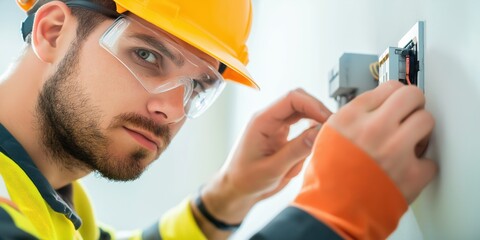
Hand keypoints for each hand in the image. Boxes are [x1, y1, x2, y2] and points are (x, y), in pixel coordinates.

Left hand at [200, 89, 331, 222]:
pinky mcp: (281, 135)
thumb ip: (296, 150)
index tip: (328, 119)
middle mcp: (269, 119)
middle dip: (318, 110)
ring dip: (316, 121)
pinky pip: (301, 124)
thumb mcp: (273, 169)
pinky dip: (312, 131)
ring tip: (326, 135)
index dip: (313, 105)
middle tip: (332, 126)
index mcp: (262, 121)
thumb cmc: (246, 180)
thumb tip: (319, 132)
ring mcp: (275, 126)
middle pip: (299, 100)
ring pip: (302, 111)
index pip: (291, 99)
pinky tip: (317, 142)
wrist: (237, 190)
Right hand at [328, 81, 436, 202]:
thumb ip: (352, 118)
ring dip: (420, 131)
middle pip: (412, 96)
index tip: (397, 102)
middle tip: (410, 115)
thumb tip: (374, 108)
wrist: (330, 213)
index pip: (388, 87)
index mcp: (351, 117)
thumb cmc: (325, 181)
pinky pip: (430, 160)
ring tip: (410, 142)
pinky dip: (422, 167)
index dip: (395, 96)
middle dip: (413, 105)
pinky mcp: (411, 175)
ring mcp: (394, 150)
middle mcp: (373, 129)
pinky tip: (407, 169)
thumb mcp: (326, 136)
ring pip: (426, 121)